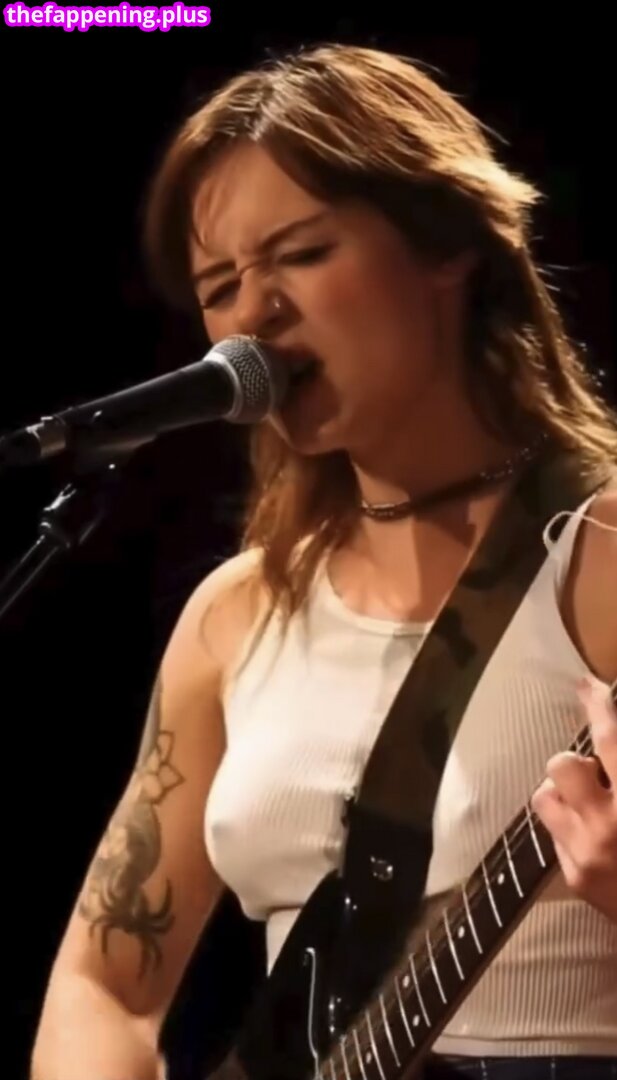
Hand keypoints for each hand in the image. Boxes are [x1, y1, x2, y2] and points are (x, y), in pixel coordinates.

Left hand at [531, 677, 616, 922]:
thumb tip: (610, 752)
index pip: (612, 741)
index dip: (597, 706)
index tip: (585, 684)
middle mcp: (610, 823)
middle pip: (562, 765)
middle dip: (578, 764)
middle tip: (599, 777)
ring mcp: (587, 854)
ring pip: (544, 798)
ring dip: (564, 794)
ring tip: (590, 805)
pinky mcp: (575, 880)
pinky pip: (555, 835)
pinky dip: (570, 828)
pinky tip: (596, 840)